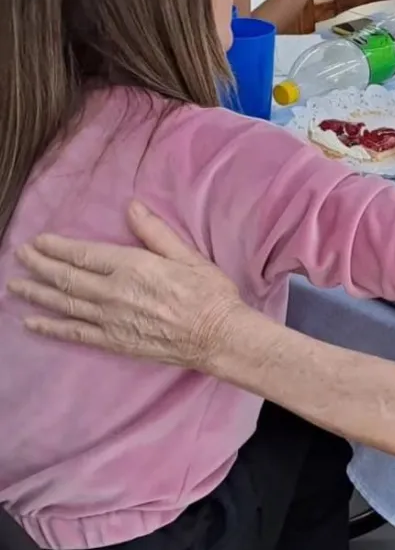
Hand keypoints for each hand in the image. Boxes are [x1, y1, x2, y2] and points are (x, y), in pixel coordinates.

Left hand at [7, 201, 245, 369]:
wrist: (218, 337)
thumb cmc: (210, 294)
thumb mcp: (189, 256)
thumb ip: (156, 233)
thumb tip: (132, 207)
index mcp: (132, 266)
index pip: (84, 254)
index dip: (57, 247)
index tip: (39, 241)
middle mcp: (114, 292)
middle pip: (67, 277)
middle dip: (39, 265)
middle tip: (20, 256)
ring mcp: (111, 319)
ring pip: (65, 304)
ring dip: (37, 293)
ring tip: (16, 285)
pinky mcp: (114, 342)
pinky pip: (75, 333)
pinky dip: (51, 327)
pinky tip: (33, 322)